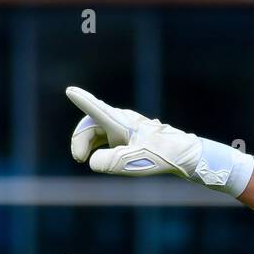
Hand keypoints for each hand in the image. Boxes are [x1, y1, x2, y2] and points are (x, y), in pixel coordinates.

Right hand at [66, 86, 203, 179]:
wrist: (182, 154)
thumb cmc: (161, 155)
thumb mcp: (134, 161)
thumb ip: (111, 161)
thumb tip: (92, 162)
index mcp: (122, 123)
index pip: (98, 110)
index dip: (83, 101)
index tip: (70, 91)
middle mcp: (120, 120)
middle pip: (90, 124)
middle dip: (80, 139)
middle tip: (79, 158)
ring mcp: (123, 127)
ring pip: (96, 130)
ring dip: (86, 144)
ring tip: (83, 159)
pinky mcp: (126, 135)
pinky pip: (104, 137)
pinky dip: (96, 146)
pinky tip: (95, 156)